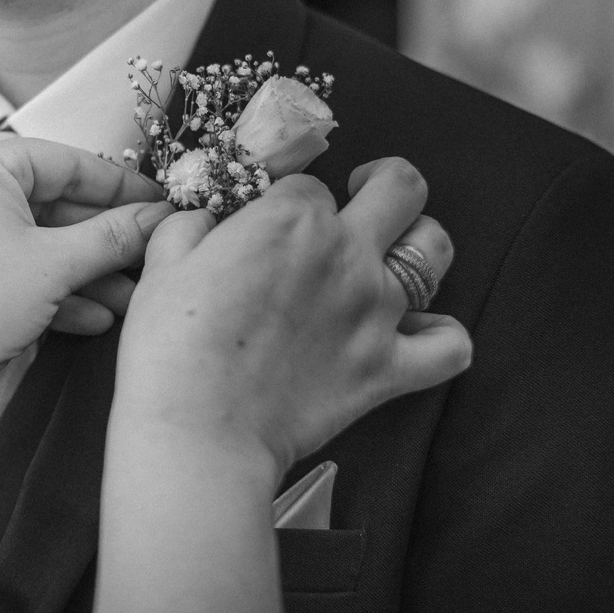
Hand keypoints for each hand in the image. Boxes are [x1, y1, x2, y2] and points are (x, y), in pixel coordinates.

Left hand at [0, 139, 172, 404]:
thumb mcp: (57, 265)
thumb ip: (114, 236)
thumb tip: (158, 218)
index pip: (65, 161)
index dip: (119, 186)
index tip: (156, 204)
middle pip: (49, 202)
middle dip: (101, 241)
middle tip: (144, 256)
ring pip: (31, 239)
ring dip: (81, 270)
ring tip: (125, 298)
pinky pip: (6, 262)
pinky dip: (46, 284)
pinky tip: (91, 317)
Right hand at [115, 158, 471, 477]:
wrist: (198, 431)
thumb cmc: (171, 348)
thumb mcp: (163, 265)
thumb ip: (192, 227)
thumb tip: (208, 224)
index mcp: (291, 219)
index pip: (308, 185)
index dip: (288, 200)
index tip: (271, 222)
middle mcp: (346, 253)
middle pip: (401, 187)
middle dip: (383, 181)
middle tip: (362, 193)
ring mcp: (376, 312)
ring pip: (435, 249)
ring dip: (420, 241)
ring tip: (393, 253)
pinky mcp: (388, 369)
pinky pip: (449, 345)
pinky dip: (442, 335)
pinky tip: (417, 332)